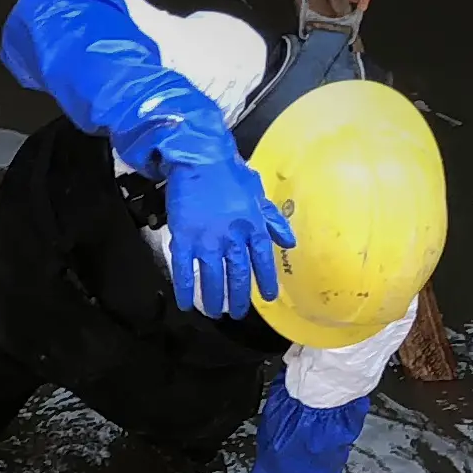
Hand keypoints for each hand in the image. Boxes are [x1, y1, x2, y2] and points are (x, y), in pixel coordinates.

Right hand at [162, 157, 296, 317]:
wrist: (198, 158)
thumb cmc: (229, 173)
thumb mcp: (257, 194)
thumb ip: (272, 220)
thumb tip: (289, 242)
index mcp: (253, 226)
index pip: (263, 261)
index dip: (266, 282)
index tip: (268, 298)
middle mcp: (233, 238)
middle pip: (238, 276)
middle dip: (239, 298)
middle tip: (237, 313)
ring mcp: (207, 240)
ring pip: (213, 278)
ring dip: (214, 299)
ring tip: (214, 312)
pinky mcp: (183, 238)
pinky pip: (184, 270)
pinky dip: (185, 289)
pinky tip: (186, 304)